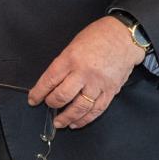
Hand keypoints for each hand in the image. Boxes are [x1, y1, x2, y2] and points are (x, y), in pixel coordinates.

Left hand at [28, 16, 144, 129]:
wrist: (125, 37)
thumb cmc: (98, 36)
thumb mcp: (74, 44)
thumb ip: (64, 63)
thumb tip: (53, 82)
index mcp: (71, 58)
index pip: (50, 80)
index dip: (39, 92)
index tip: (33, 99)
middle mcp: (84, 73)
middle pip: (62, 96)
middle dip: (52, 104)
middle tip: (48, 106)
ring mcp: (98, 84)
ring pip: (79, 107)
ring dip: (67, 118)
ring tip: (59, 123)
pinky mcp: (110, 92)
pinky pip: (96, 110)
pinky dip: (85, 119)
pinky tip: (76, 122)